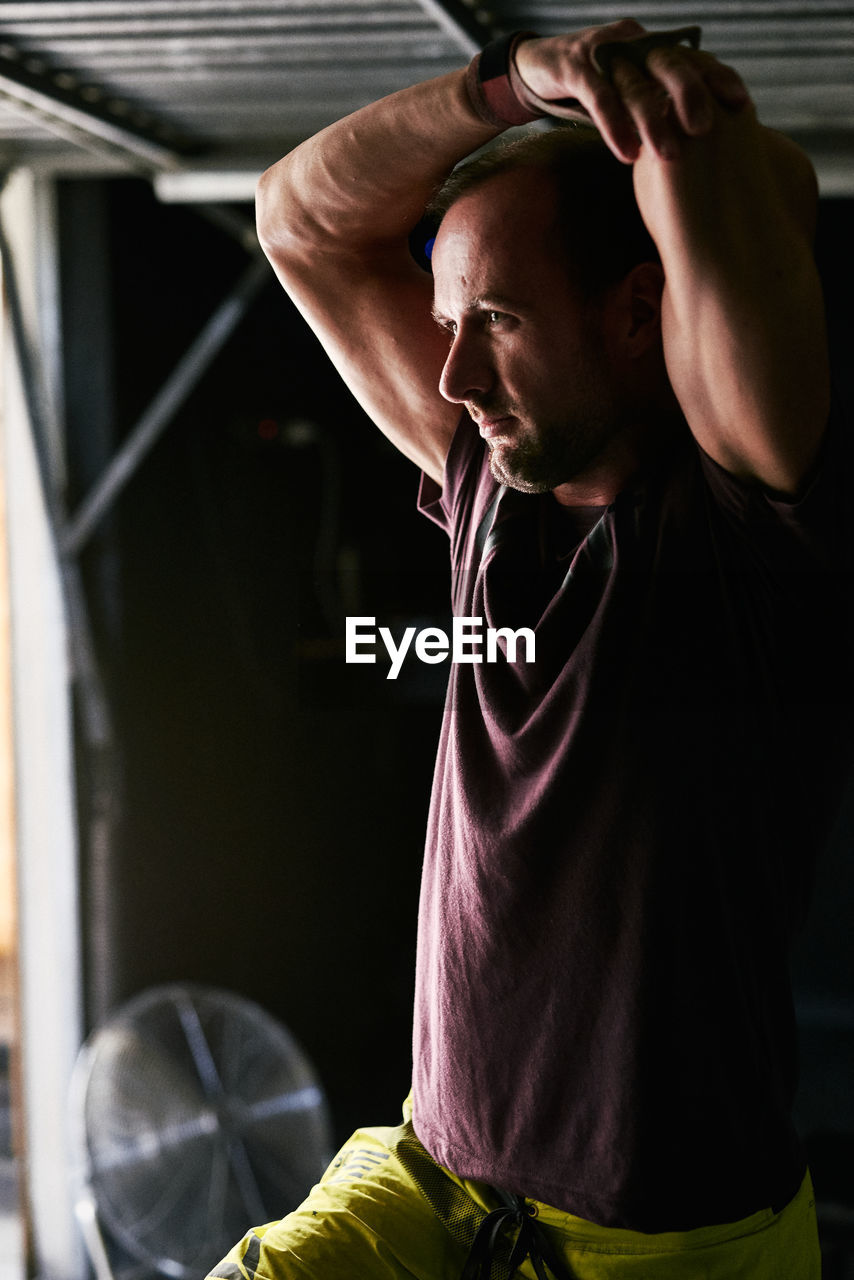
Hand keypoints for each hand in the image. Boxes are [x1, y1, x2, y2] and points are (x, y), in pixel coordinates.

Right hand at [514, 21, 750, 162]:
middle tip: (705, 129)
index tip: (741, 103)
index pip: (693, 58)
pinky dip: (614, 126)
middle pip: (669, 64)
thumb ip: (661, 104)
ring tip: (669, 155)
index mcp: (653, 48)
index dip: (718, 77)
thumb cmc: (596, 87)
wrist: (539, 66)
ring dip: (653, 122)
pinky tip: (626, 153)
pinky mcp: (575, 67)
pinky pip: (599, 97)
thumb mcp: (632, 90)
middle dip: (690, 95)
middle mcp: (634, 44)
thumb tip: (702, 138)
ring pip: (635, 86)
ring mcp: (604, 53)